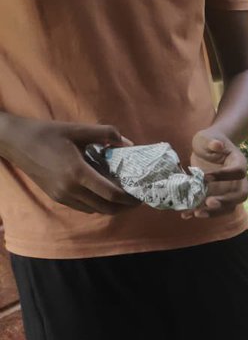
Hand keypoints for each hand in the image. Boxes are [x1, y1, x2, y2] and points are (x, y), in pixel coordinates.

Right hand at [0, 117, 137, 213]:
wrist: (15, 142)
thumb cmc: (47, 133)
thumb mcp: (78, 129)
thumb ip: (105, 134)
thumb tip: (128, 143)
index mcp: (78, 173)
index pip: (111, 194)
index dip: (129, 199)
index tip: (140, 196)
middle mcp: (70, 189)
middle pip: (106, 208)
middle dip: (124, 207)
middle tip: (135, 199)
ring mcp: (62, 196)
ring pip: (95, 210)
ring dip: (111, 207)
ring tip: (121, 197)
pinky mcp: (56, 197)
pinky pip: (83, 207)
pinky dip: (97, 204)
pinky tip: (102, 194)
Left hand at [185, 127, 247, 217]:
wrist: (208, 149)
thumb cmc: (209, 141)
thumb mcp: (207, 138)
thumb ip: (211, 141)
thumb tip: (217, 145)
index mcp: (239, 163)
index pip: (238, 172)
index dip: (224, 176)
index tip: (205, 177)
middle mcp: (238, 180)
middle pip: (239, 195)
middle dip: (225, 201)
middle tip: (209, 202)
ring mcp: (229, 190)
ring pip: (229, 206)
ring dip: (214, 212)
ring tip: (196, 213)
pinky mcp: (218, 197)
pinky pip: (214, 209)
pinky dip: (202, 212)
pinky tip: (187, 215)